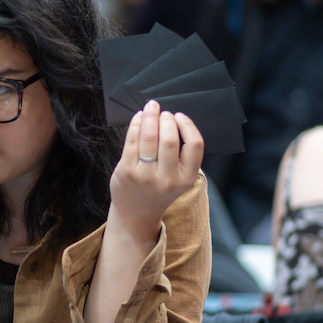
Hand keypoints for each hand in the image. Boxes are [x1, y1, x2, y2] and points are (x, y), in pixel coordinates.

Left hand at [108, 100, 203, 239]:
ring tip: (151, 109)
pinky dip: (136, 124)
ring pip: (150, 137)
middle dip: (166, 119)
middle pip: (170, 139)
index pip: (194, 145)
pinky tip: (139, 118)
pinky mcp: (127, 172)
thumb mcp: (179, 178)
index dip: (187, 125)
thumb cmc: (158, 190)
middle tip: (163, 113)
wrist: (136, 213)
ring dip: (150, 117)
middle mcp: (168, 179)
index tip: (180, 116)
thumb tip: (173, 119)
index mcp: (186, 178)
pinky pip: (132, 141)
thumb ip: (180, 155)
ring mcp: (146, 176)